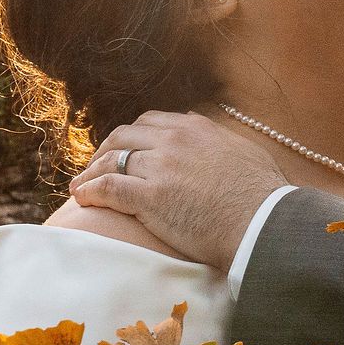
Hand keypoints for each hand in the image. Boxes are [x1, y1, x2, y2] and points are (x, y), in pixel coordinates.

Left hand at [69, 111, 287, 269]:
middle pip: (123, 137)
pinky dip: (90, 190)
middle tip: (95, 167)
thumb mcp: (243, 150)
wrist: (263, 223)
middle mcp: (174, 141)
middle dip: (103, 151)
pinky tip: (81, 198)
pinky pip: (108, 187)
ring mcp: (160, 167)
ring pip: (111, 161)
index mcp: (195, 129)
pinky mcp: (151, 197)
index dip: (130, 136)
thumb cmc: (262, 195)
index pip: (150, 121)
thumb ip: (217, 136)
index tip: (122, 149)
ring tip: (80, 186)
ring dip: (91, 173)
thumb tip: (202, 124)